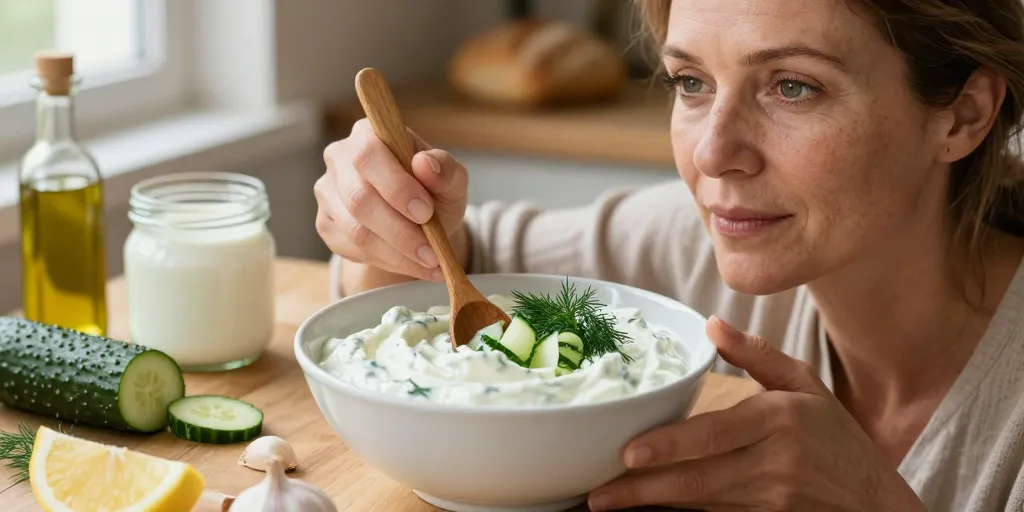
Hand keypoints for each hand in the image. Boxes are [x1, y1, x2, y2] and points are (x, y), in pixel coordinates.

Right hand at [315, 119, 468, 281]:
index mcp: (367, 135)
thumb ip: (445, 170)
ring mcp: (328, 193)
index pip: (369, 156)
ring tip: (430, 263)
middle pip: (359, 199)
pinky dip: (388, 262)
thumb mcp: (451, 179)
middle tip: (432, 252)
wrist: (420, 220)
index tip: (426, 212)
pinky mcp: (326, 224)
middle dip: (400, 231)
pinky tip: (412, 264)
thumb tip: (426, 164)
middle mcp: (339, 159)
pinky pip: (352, 249)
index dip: (396, 187)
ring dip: (397, 253)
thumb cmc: (433, 191)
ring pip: (356, 230)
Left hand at [587, 316, 925, 511]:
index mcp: (779, 420)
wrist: (876, 503)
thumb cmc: (837, 439)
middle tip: (599, 492)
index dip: (670, 446)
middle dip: (644, 489)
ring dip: (654, 506)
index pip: (715, 434)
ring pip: (700, 504)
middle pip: (698, 479)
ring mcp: (771, 501)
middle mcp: (774, 463)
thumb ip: (757, 355)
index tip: (628, 453)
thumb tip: (712, 326)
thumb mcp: (805, 385)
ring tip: (609, 503)